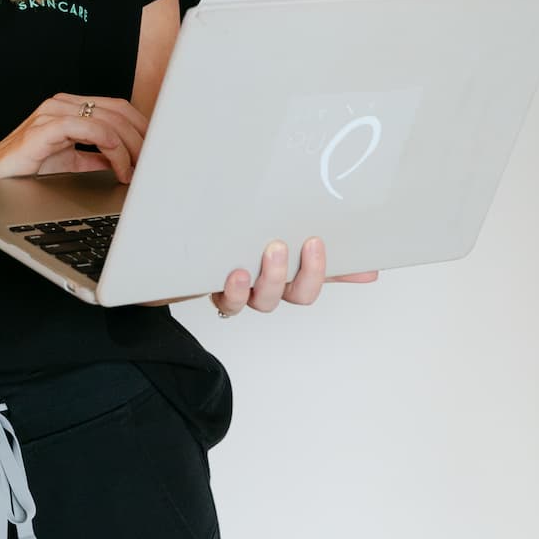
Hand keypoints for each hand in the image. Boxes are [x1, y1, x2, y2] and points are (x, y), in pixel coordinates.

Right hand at [0, 93, 144, 185]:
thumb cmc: (23, 171)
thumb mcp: (70, 162)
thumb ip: (96, 158)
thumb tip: (128, 163)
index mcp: (69, 108)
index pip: (118, 108)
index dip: (142, 128)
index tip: (157, 151)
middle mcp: (63, 105)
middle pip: (119, 111)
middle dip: (143, 138)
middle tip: (154, 164)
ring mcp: (53, 113)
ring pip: (110, 119)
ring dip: (132, 147)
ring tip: (138, 170)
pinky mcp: (46, 127)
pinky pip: (91, 129)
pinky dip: (113, 150)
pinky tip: (118, 169)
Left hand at [210, 238, 378, 315]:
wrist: (175, 251)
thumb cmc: (229, 241)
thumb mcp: (272, 235)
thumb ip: (310, 242)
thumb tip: (363, 259)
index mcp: (286, 271)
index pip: (322, 275)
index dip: (339, 270)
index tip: (355, 255)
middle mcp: (268, 286)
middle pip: (299, 294)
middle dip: (309, 272)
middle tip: (310, 242)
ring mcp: (243, 291)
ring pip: (266, 300)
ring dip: (274, 277)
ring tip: (273, 249)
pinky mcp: (215, 291)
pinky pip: (230, 303)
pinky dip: (236, 292)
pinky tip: (237, 273)